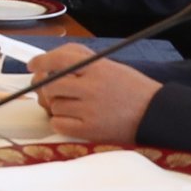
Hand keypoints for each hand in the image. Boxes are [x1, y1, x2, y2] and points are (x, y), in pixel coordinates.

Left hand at [34, 52, 160, 142]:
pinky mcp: (90, 130)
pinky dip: (59, 121)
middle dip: (46, 87)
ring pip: (53, 105)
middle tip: (51, 90)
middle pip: (50, 84)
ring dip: (56, 105)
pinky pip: (58, 124)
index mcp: (98, 68)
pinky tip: (71, 119)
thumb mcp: (111, 66)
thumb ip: (82, 61)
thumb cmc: (133, 89)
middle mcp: (92, 87)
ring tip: (73, 105)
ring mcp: (90, 110)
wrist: (156, 115)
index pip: (60, 59)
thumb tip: (50, 62)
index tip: (33, 64)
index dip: (42, 61)